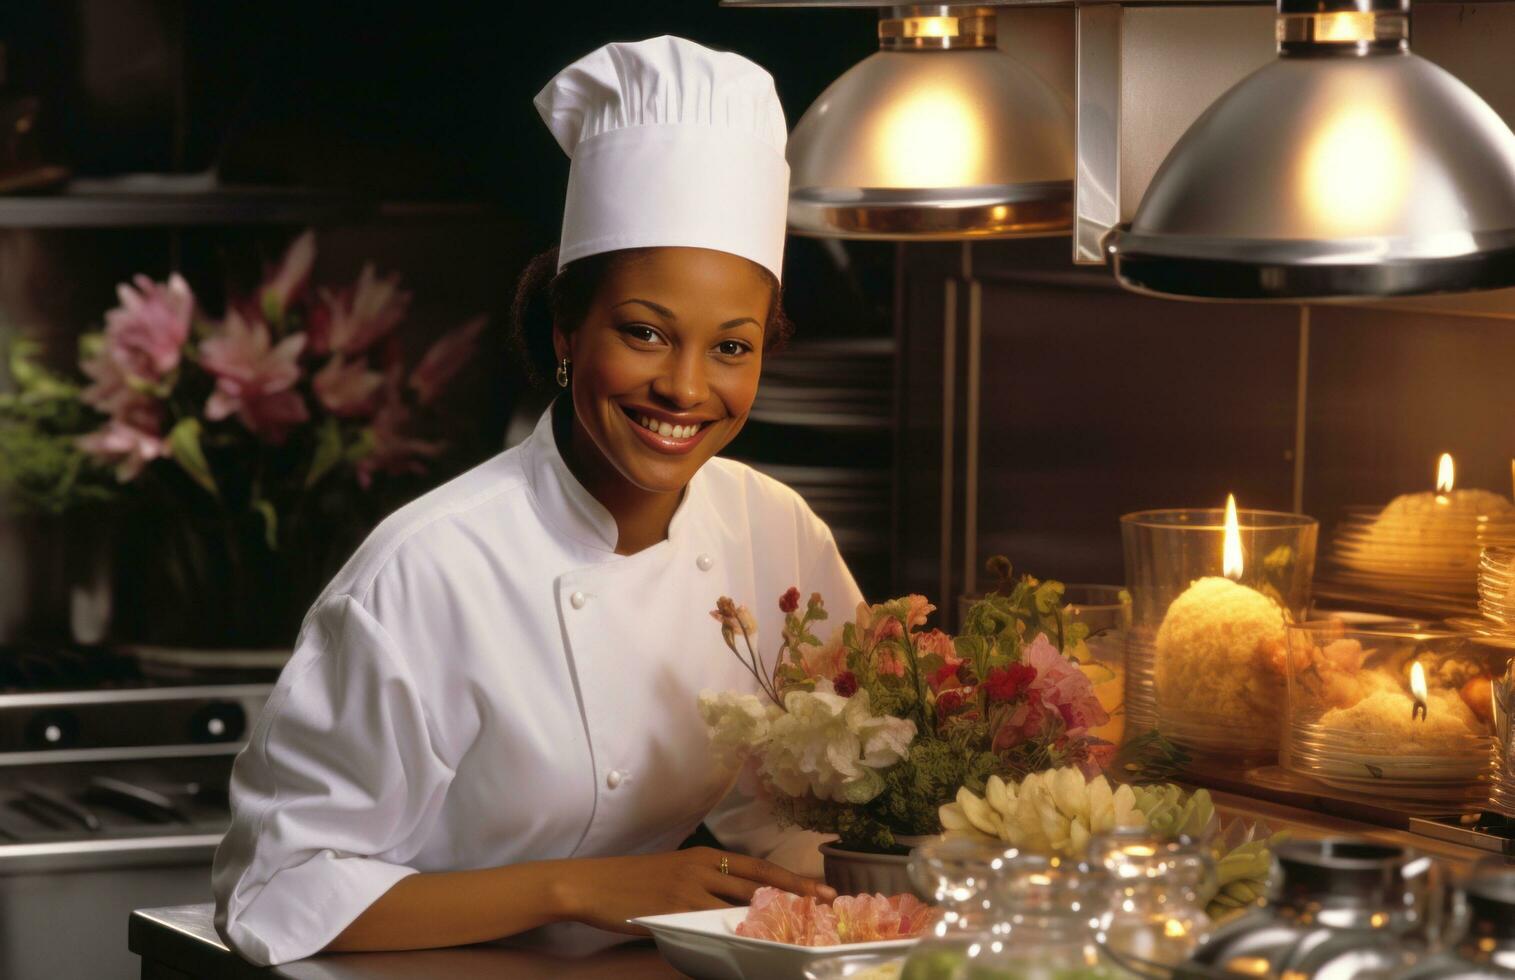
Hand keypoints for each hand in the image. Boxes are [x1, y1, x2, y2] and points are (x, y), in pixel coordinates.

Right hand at [554, 846, 837, 934]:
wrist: (596, 883)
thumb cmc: (635, 880)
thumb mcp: (676, 871)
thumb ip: (707, 883)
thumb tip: (737, 903)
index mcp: (706, 855)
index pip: (759, 866)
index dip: (793, 878)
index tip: (822, 887)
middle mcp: (703, 867)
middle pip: (760, 882)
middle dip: (797, 894)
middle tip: (827, 906)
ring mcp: (690, 889)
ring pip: (742, 904)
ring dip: (772, 916)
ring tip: (800, 926)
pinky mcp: (675, 910)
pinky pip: (713, 923)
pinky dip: (736, 932)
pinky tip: (754, 942)